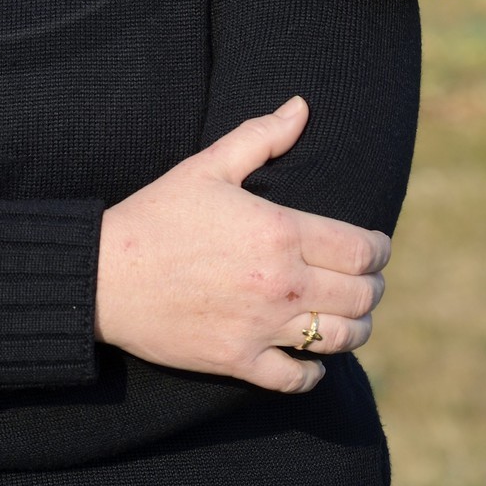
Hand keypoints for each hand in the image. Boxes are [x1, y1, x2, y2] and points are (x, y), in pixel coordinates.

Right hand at [93, 96, 388, 393]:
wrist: (106, 274)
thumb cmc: (157, 214)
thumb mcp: (207, 166)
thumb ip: (260, 136)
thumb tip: (301, 107)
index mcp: (279, 231)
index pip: (361, 249)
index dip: (379, 249)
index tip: (377, 248)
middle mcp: (281, 283)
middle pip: (361, 296)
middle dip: (373, 287)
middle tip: (366, 281)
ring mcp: (263, 326)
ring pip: (340, 339)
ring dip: (356, 328)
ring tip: (348, 317)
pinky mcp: (240, 361)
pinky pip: (298, 378)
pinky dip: (314, 373)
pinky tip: (311, 361)